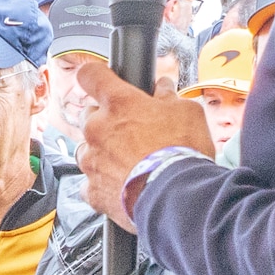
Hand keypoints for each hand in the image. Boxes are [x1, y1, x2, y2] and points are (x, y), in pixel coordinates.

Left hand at [56, 53, 211, 229]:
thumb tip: (162, 88)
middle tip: (132, 131)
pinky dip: (103, 183)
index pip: (91, 75)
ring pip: (87, 150)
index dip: (94, 76)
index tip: (99, 79)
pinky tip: (123, 186)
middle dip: (106, 120)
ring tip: (129, 162)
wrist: (177, 198)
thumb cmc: (183, 152)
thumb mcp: (188, 112)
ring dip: (102, 152)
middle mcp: (97, 129)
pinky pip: (90, 183)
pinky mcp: (92, 191)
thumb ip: (169, 97)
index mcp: (119, 103)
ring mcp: (91, 161)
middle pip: (89, 115)